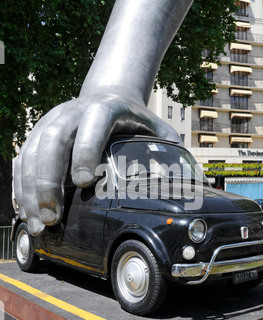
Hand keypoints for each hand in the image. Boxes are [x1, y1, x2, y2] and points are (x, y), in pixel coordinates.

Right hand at [13, 93, 179, 235]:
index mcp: (105, 108)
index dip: (85, 151)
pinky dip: (20, 185)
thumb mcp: (154, 127)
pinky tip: (23, 209)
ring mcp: (51, 121)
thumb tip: (185, 184)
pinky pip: (23, 158)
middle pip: (53, 141)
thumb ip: (167, 149)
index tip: (84, 183)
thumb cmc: (133, 119)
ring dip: (31, 191)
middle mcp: (73, 112)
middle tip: (53, 218)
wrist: (107, 95)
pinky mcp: (38, 132)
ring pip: (32, 152)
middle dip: (49, 181)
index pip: (92, 126)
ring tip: (38, 224)